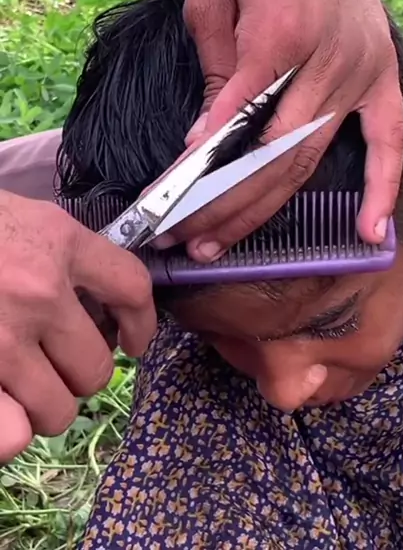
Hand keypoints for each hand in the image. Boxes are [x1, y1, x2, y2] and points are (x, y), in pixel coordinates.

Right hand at [0, 191, 155, 461]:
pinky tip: (6, 406)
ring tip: (22, 386)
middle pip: (95, 368)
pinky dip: (10, 429)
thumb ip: (60, 250)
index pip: (131, 286)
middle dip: (80, 375)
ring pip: (56, 410)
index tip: (133, 342)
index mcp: (57, 241)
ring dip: (44, 407)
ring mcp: (0, 337)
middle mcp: (37, 290)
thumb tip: (97, 299)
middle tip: (57, 365)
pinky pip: (11, 433)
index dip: (142, 323)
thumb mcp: (18, 216)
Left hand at [176, 0, 402, 259]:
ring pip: (313, 156)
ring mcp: (360, 67)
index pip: (236, 121)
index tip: (167, 202)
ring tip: (223, 243)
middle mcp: (328, 58)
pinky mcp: (381, 69)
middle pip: (275, 153)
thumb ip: (214, 73)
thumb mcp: (208, 1)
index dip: (199, 168)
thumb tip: (207, 141)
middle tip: (185, 239)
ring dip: (266, 207)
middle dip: (224, 204)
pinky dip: (383, 185)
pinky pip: (387, 136)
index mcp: (279, 33)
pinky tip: (369, 230)